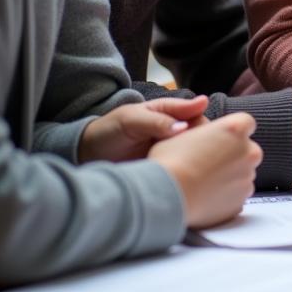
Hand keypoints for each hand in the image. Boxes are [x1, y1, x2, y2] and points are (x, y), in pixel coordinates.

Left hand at [78, 95, 208, 162]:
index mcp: (169, 112)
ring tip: (193, 170)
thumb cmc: (109, 131)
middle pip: (201, 134)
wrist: (87, 157)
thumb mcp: (131, 120)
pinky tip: (188, 180)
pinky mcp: (167, 169)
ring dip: (196, 159)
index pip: (196, 114)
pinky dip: (187, 173)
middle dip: (203, 144)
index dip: (203, 123)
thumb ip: (157, 121)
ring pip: (195, 152)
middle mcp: (175, 131)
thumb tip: (184, 127)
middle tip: (195, 156)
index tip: (205, 136)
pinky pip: (183, 170)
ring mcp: (172, 150)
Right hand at [149, 113, 261, 228]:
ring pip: (243, 173)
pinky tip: (206, 196)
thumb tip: (202, 134)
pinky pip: (237, 194)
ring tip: (204, 182)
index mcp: (236, 129)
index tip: (221, 138)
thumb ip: (200, 131)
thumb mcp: (180, 134)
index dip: (233, 131)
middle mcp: (248, 151)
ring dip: (230, 176)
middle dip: (233, 155)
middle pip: (247, 149)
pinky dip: (226, 195)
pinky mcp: (241, 200)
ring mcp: (247, 177)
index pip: (246, 123)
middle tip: (209, 163)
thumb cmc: (169, 162)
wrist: (166, 196)